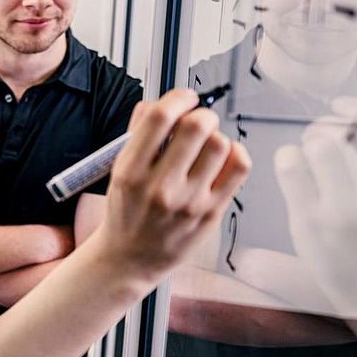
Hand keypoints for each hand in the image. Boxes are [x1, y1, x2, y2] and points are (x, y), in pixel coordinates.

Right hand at [97, 89, 251, 283]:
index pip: (159, 118)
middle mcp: (160, 186)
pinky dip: (235, 154)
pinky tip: (222, 159)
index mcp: (131, 171)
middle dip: (201, 114)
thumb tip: (157, 103)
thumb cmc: (125, 214)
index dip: (178, 98)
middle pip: (196, 127)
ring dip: (216, 136)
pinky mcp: (211, 213)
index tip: (184, 98)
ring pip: (221, 145)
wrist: (129, 258)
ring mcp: (189, 201)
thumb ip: (136, 135)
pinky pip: (239, 169)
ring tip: (206, 145)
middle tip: (197, 121)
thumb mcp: (118, 171)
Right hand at [274, 97, 356, 323]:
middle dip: (316, 136)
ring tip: (341, 131)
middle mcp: (352, 212)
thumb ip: (275, 271)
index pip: (290, 165)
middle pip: (324, 145)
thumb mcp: (314, 283)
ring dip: (343, 126)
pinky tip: (354, 107)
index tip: (294, 159)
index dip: (290, 157)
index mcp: (317, 228)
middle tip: (318, 139)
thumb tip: (241, 262)